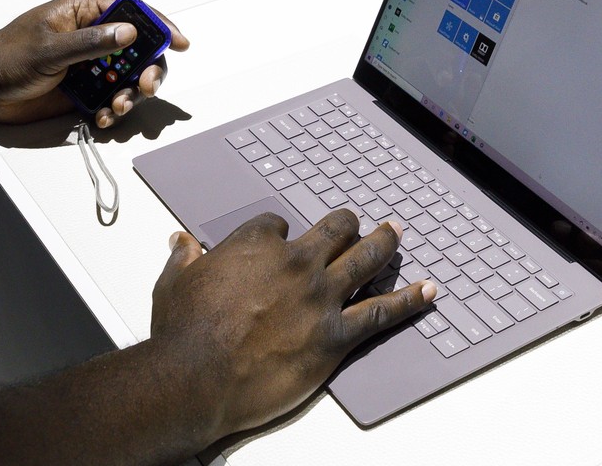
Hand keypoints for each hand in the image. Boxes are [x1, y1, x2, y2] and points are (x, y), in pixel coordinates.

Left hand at [0, 0, 188, 127]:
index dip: (160, 26)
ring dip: (130, 95)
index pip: (133, 12)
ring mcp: (92, 63)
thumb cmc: (7, 57)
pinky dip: (115, 110)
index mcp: (84, 12)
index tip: (178, 43)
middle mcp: (94, 36)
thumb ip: (92, 41)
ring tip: (117, 107)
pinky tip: (103, 117)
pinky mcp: (88, 87)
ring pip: (130, 77)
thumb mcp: (50, 48)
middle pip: (140, 49)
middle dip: (148, 70)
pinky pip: (114, 97)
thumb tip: (129, 33)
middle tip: (145, 86)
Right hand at [151, 209, 436, 438]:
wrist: (194, 378)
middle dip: (348, 224)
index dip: (282, 230)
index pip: (279, 222)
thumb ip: (183, 259)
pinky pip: (382, 311)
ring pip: (366, 259)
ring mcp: (320, 297)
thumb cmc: (182, 333)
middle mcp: (296, 263)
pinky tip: (428, 290)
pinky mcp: (336, 334)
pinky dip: (410, 299)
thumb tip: (180, 242)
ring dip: (384, 243)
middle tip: (358, 224)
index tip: (282, 237)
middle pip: (336, 229)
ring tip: (396, 233)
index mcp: (257, 245)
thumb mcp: (173, 284)